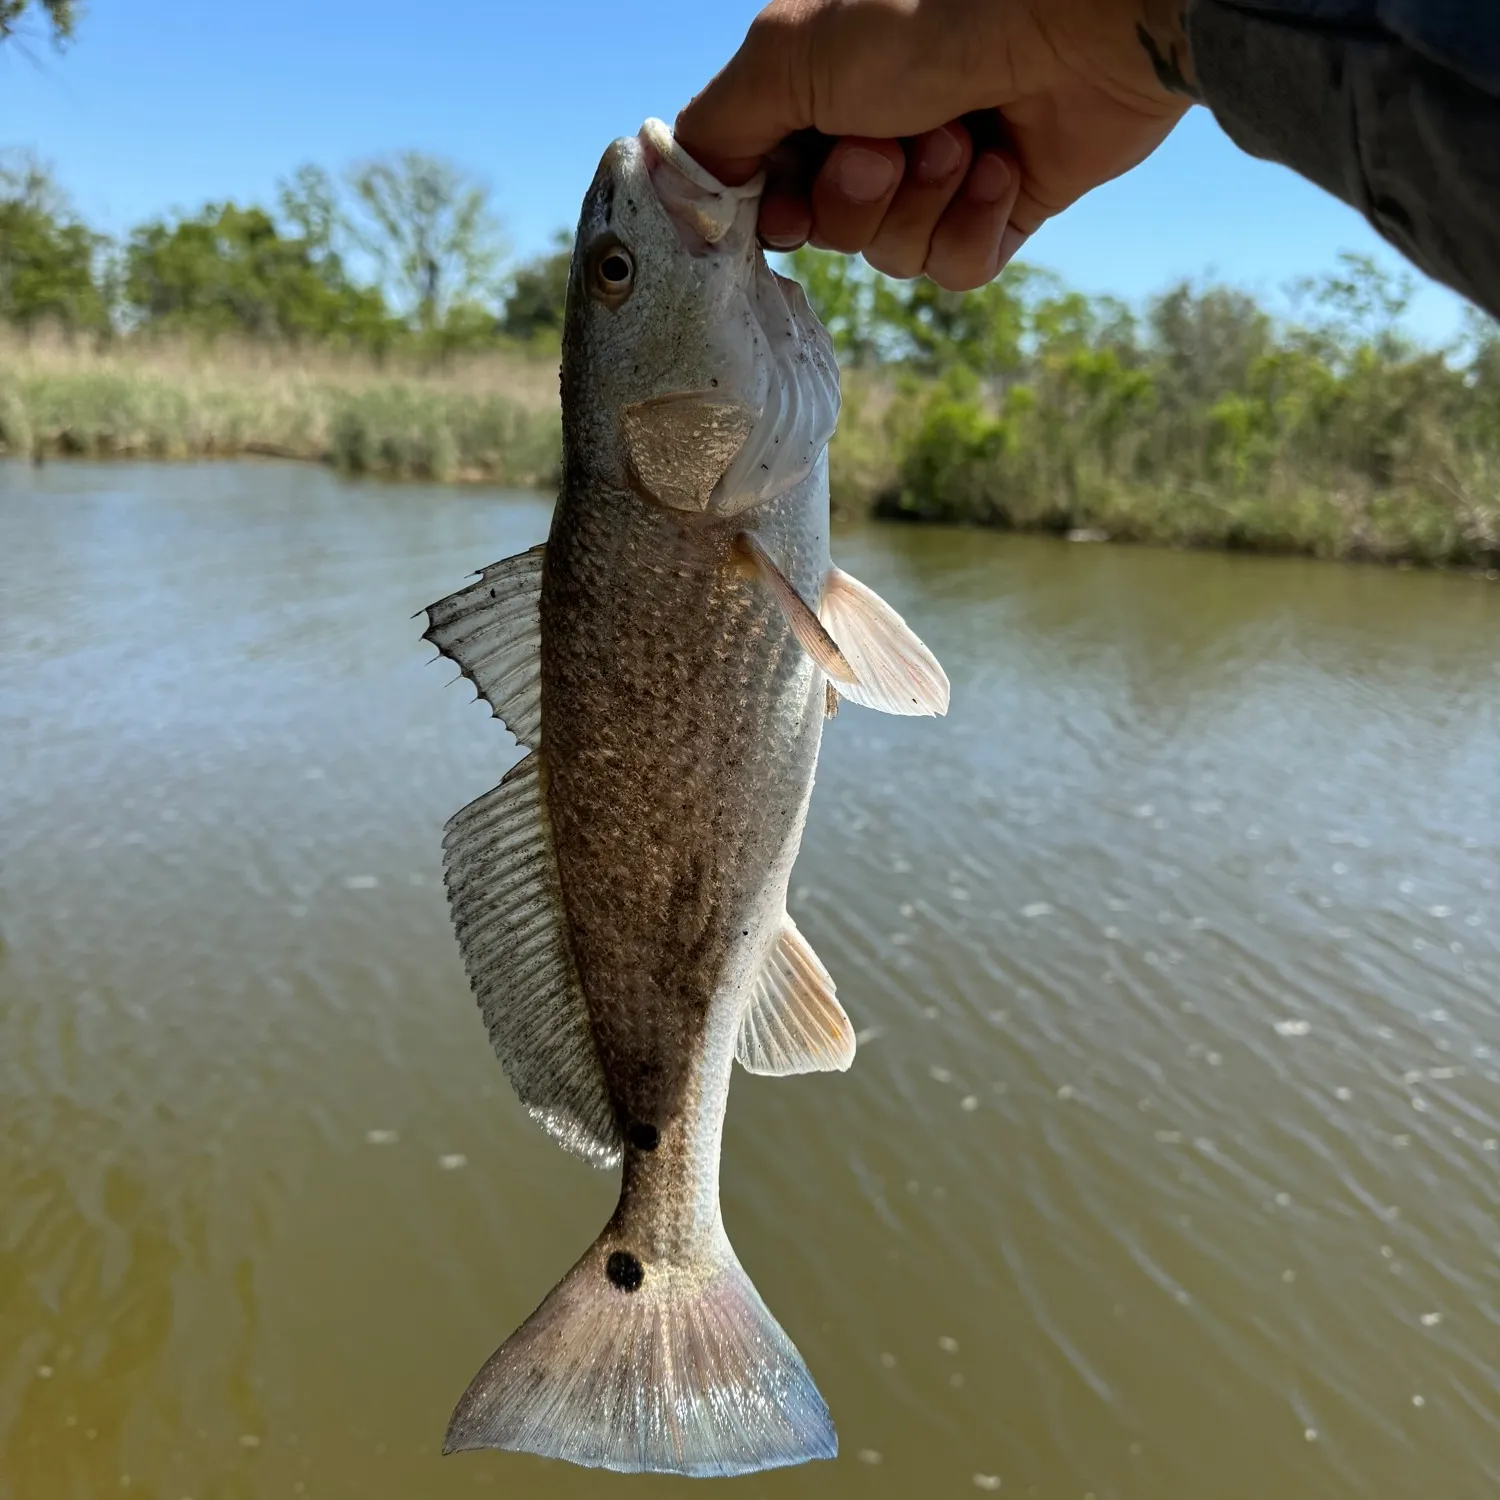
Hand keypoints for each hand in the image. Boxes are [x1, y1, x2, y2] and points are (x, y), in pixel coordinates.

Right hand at [675, 0, 1196, 290]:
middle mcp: (876, 125)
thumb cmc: (933, 14)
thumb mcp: (790, 56)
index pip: (765, 184)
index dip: (774, 207)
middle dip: (854, 199)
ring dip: (919, 205)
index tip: (785, 199)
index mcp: (820, 83)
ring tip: (960, 139)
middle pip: (826, 230)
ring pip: (891, 256)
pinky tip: (1001, 167)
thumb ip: (721, 126)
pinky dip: (972, 227)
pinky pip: (955, 270)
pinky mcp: (1002, 206)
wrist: (1082, 21)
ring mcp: (941, 170)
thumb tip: (682, 189)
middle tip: (888, 144)